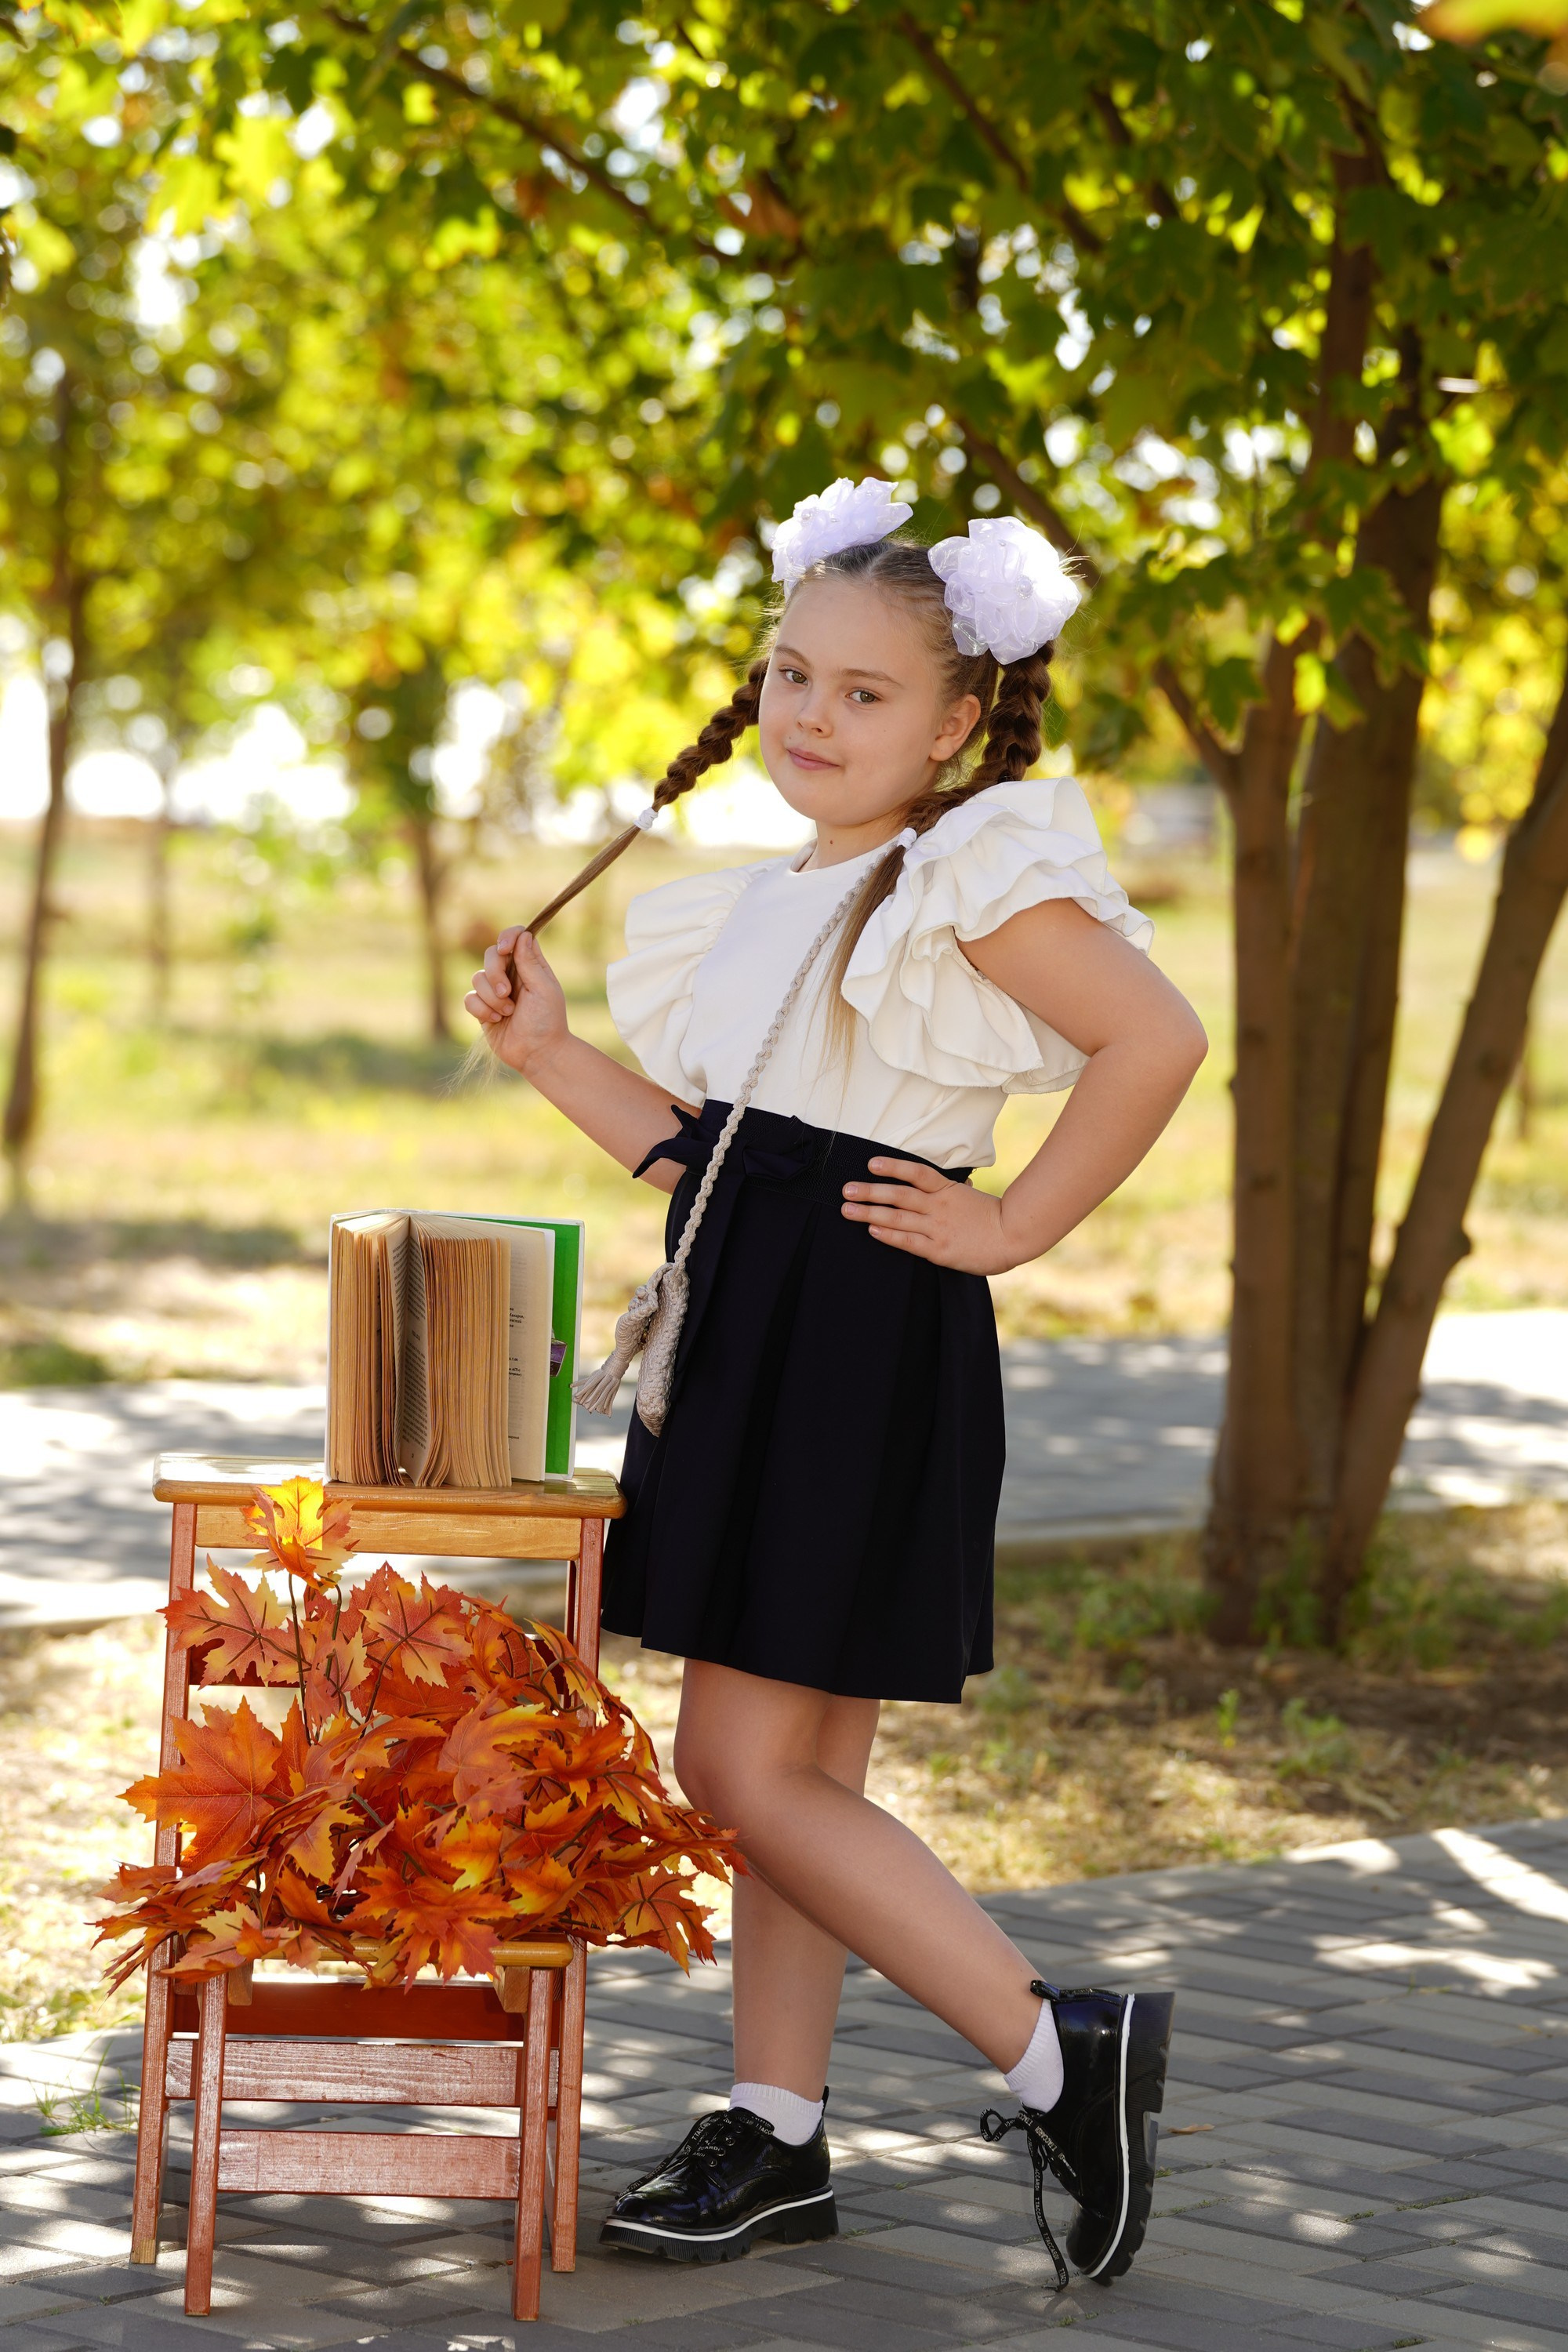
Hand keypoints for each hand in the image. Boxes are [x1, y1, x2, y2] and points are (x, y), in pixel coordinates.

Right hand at [464, 927, 569, 1077]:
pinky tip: (496, 1020)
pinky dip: (481, 1009)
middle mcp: (511, 975)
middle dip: (495, 973)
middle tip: (506, 993)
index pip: (515, 937)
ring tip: (507, 1013)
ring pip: (478, 978)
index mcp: (529, 966)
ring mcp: (495, 991)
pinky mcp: (482, 1009)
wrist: (537, 1053)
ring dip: (491, 998)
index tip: (505, 949)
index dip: (507, 937)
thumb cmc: (547, 1021)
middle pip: (491, 955)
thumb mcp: (543, 989)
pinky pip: (469, 998)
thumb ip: (530, 962)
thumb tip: (523, 934)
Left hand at [841, 1158, 1016, 1274]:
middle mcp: (939, 1207)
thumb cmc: (993, 1217)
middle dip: (870, 1191)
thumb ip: (955, 1191)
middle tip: (846, 1189)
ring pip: (898, 1218)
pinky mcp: (939, 1250)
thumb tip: (949, 1184)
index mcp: (948, 1190)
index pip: (917, 1173)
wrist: (1013, 1237)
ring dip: (870, 1213)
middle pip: (899, 1195)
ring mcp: (938, 1228)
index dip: (893, 1167)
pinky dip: (889, 1235)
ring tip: (847, 1209)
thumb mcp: (972, 1197)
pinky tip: (872, 1230)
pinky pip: (908, 1241)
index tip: (871, 1163)